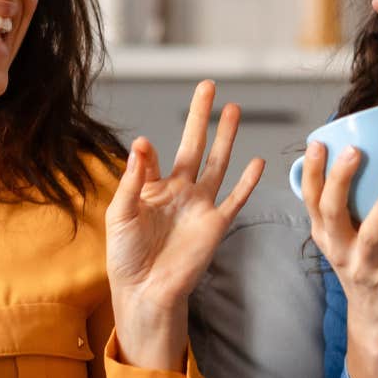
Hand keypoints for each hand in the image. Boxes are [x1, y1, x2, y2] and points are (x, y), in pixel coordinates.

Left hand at [105, 80, 263, 367]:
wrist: (146, 292)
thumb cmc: (126, 257)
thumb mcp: (120, 214)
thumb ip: (133, 179)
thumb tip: (141, 143)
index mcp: (152, 188)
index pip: (154, 157)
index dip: (148, 152)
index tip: (145, 147)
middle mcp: (179, 192)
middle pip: (194, 145)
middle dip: (201, 116)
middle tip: (208, 86)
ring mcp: (200, 206)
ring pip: (217, 163)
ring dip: (226, 137)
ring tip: (234, 109)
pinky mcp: (216, 224)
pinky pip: (235, 199)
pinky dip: (247, 181)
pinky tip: (258, 161)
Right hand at [298, 139, 377, 354]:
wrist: (376, 321)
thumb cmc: (365, 267)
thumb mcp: (349, 239)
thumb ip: (355, 206)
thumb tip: (377, 154)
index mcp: (326, 235)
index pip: (311, 200)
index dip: (312, 172)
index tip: (319, 142)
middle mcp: (340, 250)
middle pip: (332, 212)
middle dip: (339, 180)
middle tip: (354, 151)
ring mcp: (366, 267)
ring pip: (372, 234)